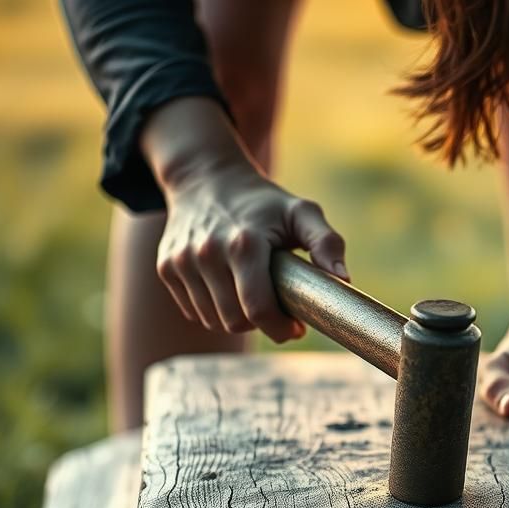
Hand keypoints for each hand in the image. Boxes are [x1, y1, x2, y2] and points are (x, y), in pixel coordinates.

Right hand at [156, 155, 347, 339]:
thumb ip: (326, 242)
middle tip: (276, 309)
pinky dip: (214, 310)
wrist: (205, 177)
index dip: (281, 328)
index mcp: (243, 244)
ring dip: (237, 319)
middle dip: (261, 324)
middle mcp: (206, 253)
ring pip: (214, 321)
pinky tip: (227, 288)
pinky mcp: (166, 268)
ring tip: (252, 295)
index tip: (296, 326)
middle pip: (236, 322)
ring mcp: (181, 262)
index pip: (258, 310)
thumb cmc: (263, 202)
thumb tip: (343, 279)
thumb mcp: (301, 212)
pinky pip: (195, 312)